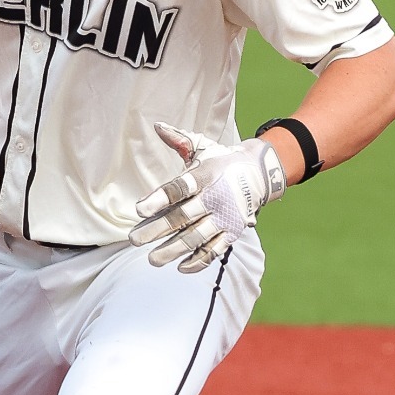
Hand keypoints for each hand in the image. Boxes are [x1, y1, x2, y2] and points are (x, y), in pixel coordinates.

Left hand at [129, 122, 284, 272]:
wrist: (260, 173)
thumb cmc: (222, 161)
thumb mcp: (204, 147)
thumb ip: (180, 140)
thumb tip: (157, 126)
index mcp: (205, 175)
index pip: (180, 188)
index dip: (159, 198)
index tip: (139, 209)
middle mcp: (215, 197)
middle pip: (182, 217)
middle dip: (156, 229)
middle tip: (134, 239)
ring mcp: (225, 217)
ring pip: (196, 237)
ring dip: (173, 250)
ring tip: (152, 259)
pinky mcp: (233, 231)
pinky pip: (215, 250)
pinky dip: (199, 261)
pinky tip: (180, 267)